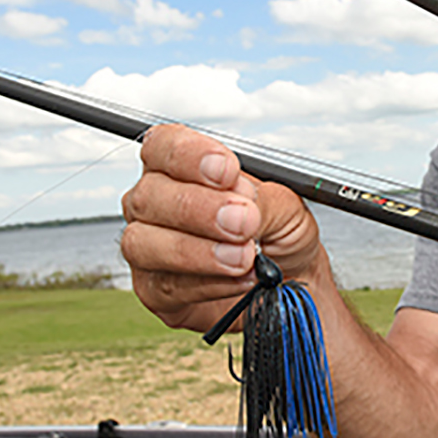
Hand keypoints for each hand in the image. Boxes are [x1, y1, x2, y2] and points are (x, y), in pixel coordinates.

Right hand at [120, 124, 322, 333]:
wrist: (293, 283)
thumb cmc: (282, 235)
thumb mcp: (287, 206)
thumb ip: (262, 198)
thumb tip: (240, 200)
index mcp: (182, 167)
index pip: (164, 145)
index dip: (190, 155)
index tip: (227, 170)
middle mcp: (156, 202)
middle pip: (149, 195)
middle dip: (199, 208)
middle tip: (244, 222)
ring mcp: (148, 247)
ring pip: (144, 242)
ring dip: (197, 250)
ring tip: (243, 257)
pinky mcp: (154, 291)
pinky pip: (166, 286)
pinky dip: (208, 283)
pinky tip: (240, 279)